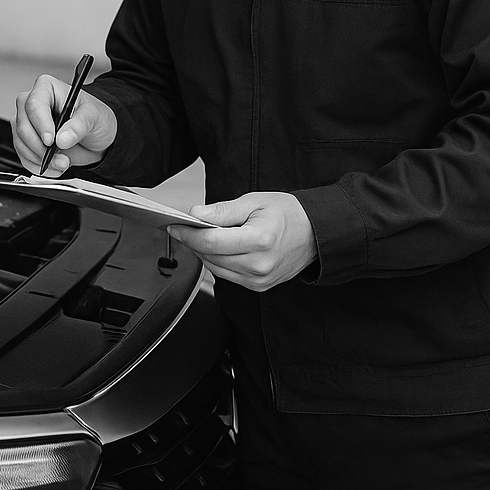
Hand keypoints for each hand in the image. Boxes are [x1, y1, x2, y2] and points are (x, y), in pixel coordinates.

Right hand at [12, 74, 117, 174]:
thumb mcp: (94, 117)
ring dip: (40, 159)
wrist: (96, 138)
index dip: (40, 124)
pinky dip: (38, 166)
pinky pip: (23, 156)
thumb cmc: (94, 118)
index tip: (51, 141)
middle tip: (60, 157)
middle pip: (23, 126)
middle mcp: (33, 104)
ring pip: (20, 143)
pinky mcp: (26, 141)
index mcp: (47, 88)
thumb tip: (62, 138)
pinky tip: (54, 166)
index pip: (34, 104)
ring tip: (62, 162)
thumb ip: (79, 126)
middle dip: (40, 147)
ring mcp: (27, 123)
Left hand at [167, 192, 316, 290]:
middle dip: (193, 241)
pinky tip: (219, 247)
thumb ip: (223, 210)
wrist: (315, 233)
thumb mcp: (254, 201)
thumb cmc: (288, 214)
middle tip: (185, 226)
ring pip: (215, 268)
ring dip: (203, 252)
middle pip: (210, 256)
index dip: (188, 233)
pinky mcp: (258, 287)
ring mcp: (259, 280)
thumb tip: (196, 214)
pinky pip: (227, 276)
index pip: (211, 241)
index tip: (175, 225)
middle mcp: (259, 265)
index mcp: (259, 241)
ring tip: (202, 234)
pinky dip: (217, 261)